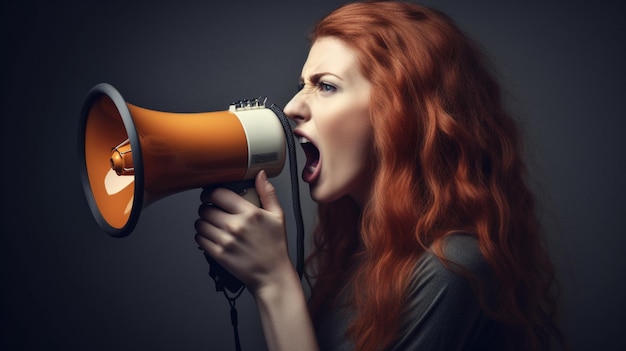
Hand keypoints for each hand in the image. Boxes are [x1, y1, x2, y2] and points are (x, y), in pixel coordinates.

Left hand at [194, 171, 292, 292]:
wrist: (272, 274)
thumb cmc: (275, 246)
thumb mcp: (278, 216)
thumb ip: (268, 193)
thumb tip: (261, 175)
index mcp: (250, 213)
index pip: (219, 194)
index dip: (211, 193)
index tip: (211, 195)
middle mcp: (236, 225)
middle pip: (206, 208)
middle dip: (206, 207)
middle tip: (212, 210)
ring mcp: (226, 241)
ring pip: (200, 223)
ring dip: (202, 222)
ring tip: (211, 223)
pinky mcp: (219, 254)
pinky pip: (200, 239)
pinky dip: (201, 236)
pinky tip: (210, 236)